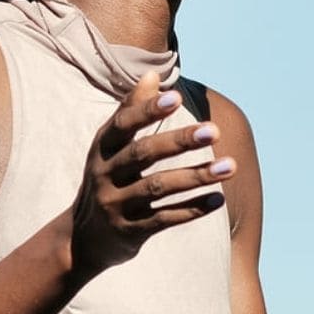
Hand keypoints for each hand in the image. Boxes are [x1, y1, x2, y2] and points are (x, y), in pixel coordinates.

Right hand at [69, 70, 235, 277]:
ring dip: (196, 176)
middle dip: (179, 141)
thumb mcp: (109, 148)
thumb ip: (130, 112)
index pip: (123, 125)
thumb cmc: (106, 180)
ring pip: (159, 187)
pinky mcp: (129, 232)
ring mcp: (115, 205)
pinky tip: (218, 199)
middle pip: (143, 154)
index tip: (175, 97)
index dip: (147, 110)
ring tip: (232, 166)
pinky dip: (192, 209)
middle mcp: (104, 175)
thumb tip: (153, 74)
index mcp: (101, 149)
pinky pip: (164, 218)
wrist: (81, 239)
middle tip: (214, 130)